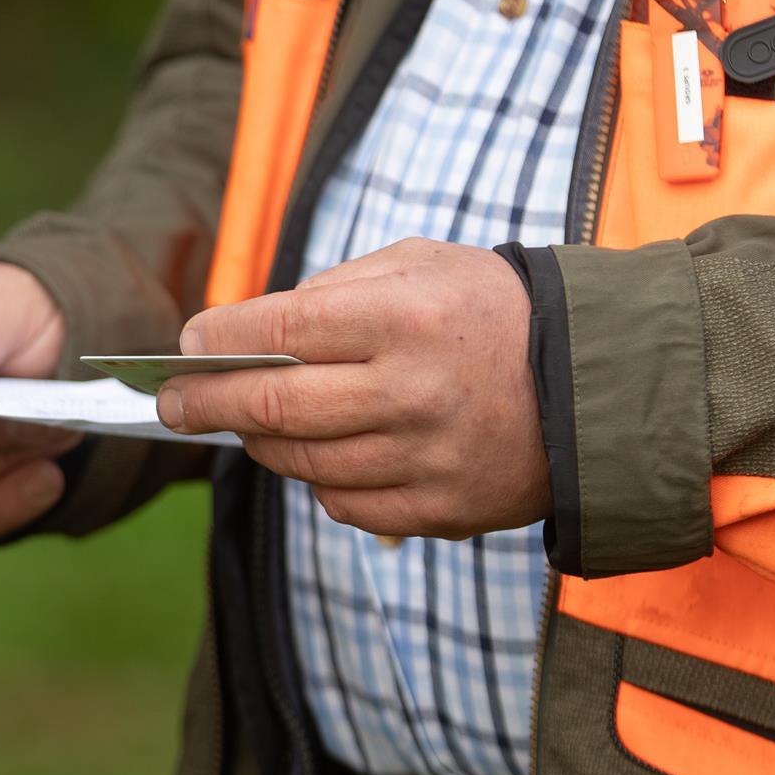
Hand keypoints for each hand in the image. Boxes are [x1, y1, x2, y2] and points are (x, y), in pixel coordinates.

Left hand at [156, 238, 549, 538]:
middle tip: (172, 403)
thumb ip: (333, 291)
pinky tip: (323, 455)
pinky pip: (346, 505)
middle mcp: (412, 391)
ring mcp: (427, 458)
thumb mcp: (423, 266)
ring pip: (302, 463)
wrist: (601, 384)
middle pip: (276, 409)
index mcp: (406, 317)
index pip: (280, 330)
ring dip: (259, 444)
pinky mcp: (441, 509)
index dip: (219, 340)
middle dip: (207, 405)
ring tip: (246, 425)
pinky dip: (319, 480)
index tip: (188, 344)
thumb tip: (245, 331)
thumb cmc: (494, 312)